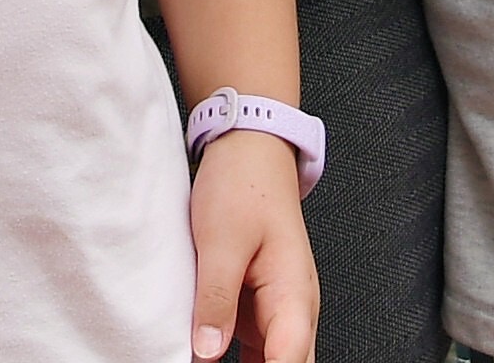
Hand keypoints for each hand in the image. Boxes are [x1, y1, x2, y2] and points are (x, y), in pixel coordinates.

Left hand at [185, 138, 313, 362]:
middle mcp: (293, 309)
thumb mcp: (221, 241)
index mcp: (294, 296)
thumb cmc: (245, 185)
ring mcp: (276, 312)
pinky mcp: (257, 309)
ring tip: (199, 359)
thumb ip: (217, 298)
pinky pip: (254, 352)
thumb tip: (208, 351)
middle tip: (207, 362)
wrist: (250, 152)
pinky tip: (204, 358)